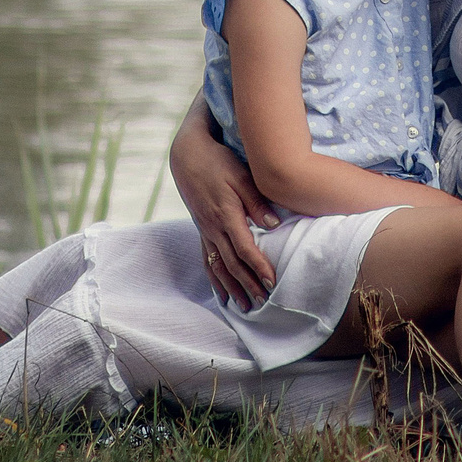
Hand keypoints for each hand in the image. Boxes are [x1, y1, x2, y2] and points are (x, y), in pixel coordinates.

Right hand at [171, 97, 278, 306]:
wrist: (188, 155)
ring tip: (244, 306)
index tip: (273, 282)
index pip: (245, 249)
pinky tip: (221, 294)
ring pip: (218, 266)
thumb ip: (257, 201)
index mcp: (226, 216)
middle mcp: (213, 228)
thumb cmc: (218, 162)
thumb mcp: (241, 175)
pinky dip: (215, 279)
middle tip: (263, 302)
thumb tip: (274, 225)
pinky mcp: (201, 229)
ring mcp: (205, 231)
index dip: (259, 267)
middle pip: (232, 264)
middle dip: (248, 285)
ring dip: (232, 288)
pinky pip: (206, 260)